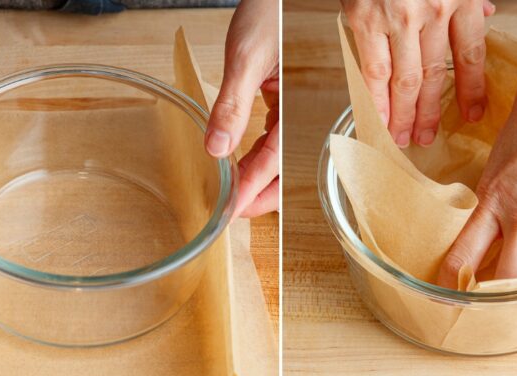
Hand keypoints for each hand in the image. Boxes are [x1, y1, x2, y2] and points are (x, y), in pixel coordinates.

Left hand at [205, 0, 278, 217]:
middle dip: (260, 194)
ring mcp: (290, 106)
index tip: (232, 210)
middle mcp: (299, 110)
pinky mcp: (280, 99)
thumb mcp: (245, 60)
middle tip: (231, 215)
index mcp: (297, 104)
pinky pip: (273, 137)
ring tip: (233, 198)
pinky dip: (257, 156)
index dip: (253, 188)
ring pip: (278, 155)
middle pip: (284, 166)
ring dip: (256, 178)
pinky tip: (239, 165)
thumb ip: (232, 106)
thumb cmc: (270, 12)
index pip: (276, 159)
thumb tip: (217, 149)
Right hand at [341, 0, 494, 146]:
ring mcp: (398, 18)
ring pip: (405, 79)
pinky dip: (376, 98)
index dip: (471, 90)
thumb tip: (486, 11)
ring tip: (402, 137)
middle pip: (435, 75)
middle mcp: (433, 11)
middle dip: (430, 113)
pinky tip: (379, 117)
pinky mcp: (366, 20)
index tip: (472, 115)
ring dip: (403, 114)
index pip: (470, 55)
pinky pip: (374, 69)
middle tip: (426, 138)